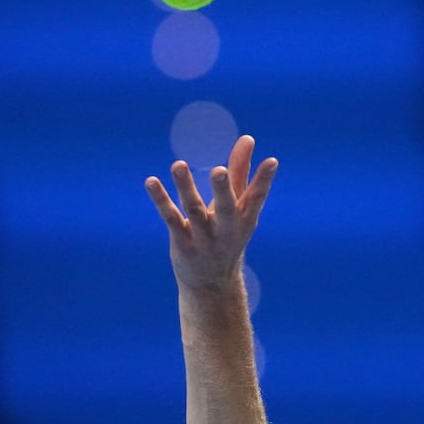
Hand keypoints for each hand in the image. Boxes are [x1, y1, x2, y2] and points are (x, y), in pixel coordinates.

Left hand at [146, 135, 278, 289]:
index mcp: (245, 220)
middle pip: (226, 208)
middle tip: (219, 170)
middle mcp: (226, 230)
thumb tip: (247, 138)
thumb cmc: (227, 236)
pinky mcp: (182, 243)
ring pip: (194, 210)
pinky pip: (171, 218)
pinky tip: (151, 181)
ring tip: (178, 164)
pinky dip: (161, 200)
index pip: (257, 198)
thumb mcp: (238, 208)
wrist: (212, 285)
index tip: (272, 161)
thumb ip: (240, 172)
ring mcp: (204, 238)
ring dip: (186, 187)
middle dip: (223, 190)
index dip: (265, 180)